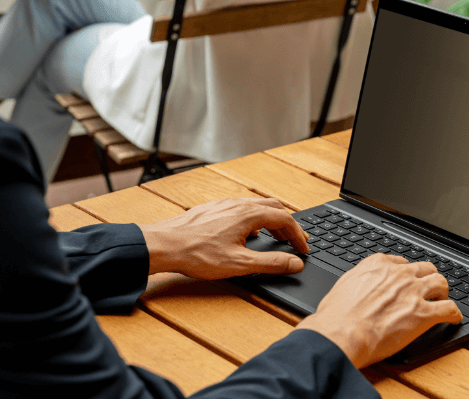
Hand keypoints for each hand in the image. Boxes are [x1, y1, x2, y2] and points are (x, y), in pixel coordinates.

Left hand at [139, 197, 308, 278]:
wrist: (164, 245)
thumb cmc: (197, 254)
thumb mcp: (240, 264)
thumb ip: (271, 263)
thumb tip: (295, 263)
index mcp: (248, 214)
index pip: (285, 218)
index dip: (298, 234)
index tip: (304, 248)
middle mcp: (237, 204)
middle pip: (273, 207)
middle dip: (287, 224)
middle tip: (294, 240)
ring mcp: (223, 204)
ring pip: (256, 206)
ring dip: (271, 220)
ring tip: (275, 236)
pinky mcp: (212, 209)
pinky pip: (240, 208)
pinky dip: (254, 218)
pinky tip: (247, 232)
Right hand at [295, 254, 460, 367]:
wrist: (343, 332)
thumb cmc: (336, 315)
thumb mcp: (343, 286)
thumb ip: (358, 281)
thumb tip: (358, 288)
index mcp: (378, 265)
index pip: (400, 261)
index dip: (406, 272)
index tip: (406, 279)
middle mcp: (399, 274)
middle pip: (424, 268)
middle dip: (427, 277)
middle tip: (427, 287)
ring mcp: (413, 292)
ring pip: (440, 282)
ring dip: (443, 291)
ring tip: (442, 299)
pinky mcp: (424, 314)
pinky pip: (449, 309)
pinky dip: (454, 313)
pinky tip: (454, 318)